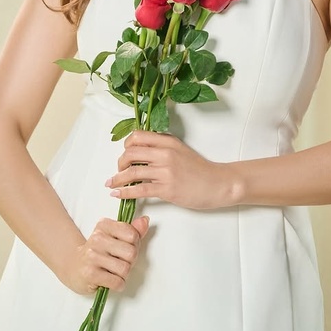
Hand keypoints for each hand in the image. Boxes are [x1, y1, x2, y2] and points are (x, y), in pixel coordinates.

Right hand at [62, 215, 148, 295]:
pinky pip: (117, 282)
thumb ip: (132, 230)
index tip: (125, 248)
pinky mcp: (89, 274)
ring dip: (123, 275)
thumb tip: (145, 220)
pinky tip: (110, 280)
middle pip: (131, 253)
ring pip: (125, 269)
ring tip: (113, 272)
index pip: (132, 234)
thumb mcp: (115, 238)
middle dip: (130, 262)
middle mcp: (96, 238)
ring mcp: (92, 256)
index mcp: (104, 226)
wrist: (73, 267)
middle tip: (120, 263)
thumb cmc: (99, 253)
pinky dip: (118, 285)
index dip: (134, 245)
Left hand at [105, 130, 232, 208]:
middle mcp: (165, 153)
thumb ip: (162, 147)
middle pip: (130, 153)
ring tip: (111, 183)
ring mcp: (166, 171)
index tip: (124, 154)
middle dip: (119, 163)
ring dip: (117, 179)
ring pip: (132, 172)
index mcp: (168, 141)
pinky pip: (139, 189)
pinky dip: (124, 192)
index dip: (126, 145)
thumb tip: (141, 151)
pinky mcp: (167, 189)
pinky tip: (117, 194)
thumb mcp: (181, 150)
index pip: (138, 136)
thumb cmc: (201, 169)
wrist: (219, 184)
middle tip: (118, 171)